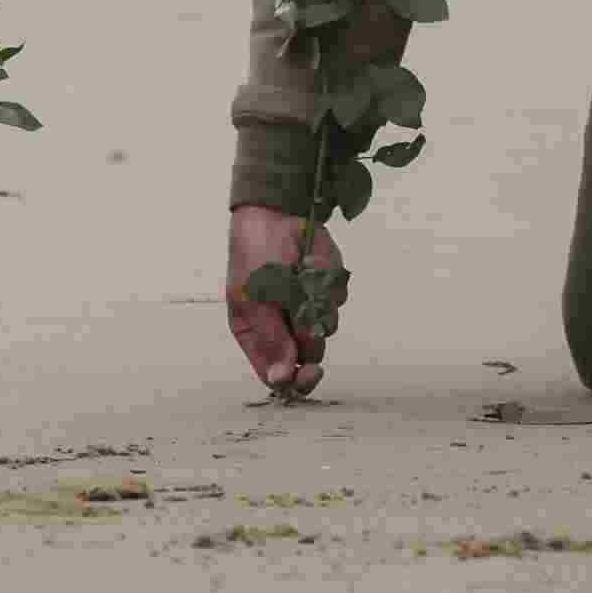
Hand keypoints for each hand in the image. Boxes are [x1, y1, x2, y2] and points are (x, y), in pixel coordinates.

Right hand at [227, 205, 344, 397]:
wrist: (277, 211)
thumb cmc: (254, 254)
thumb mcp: (253, 299)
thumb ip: (271, 339)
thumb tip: (282, 377)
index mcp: (257, 334)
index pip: (277, 374)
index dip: (294, 381)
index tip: (307, 373)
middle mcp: (284, 326)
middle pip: (308, 357)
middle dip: (311, 339)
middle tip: (310, 324)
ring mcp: (307, 307)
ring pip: (327, 326)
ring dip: (317, 301)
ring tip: (300, 275)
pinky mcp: (326, 290)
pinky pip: (338, 299)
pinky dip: (327, 281)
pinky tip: (310, 263)